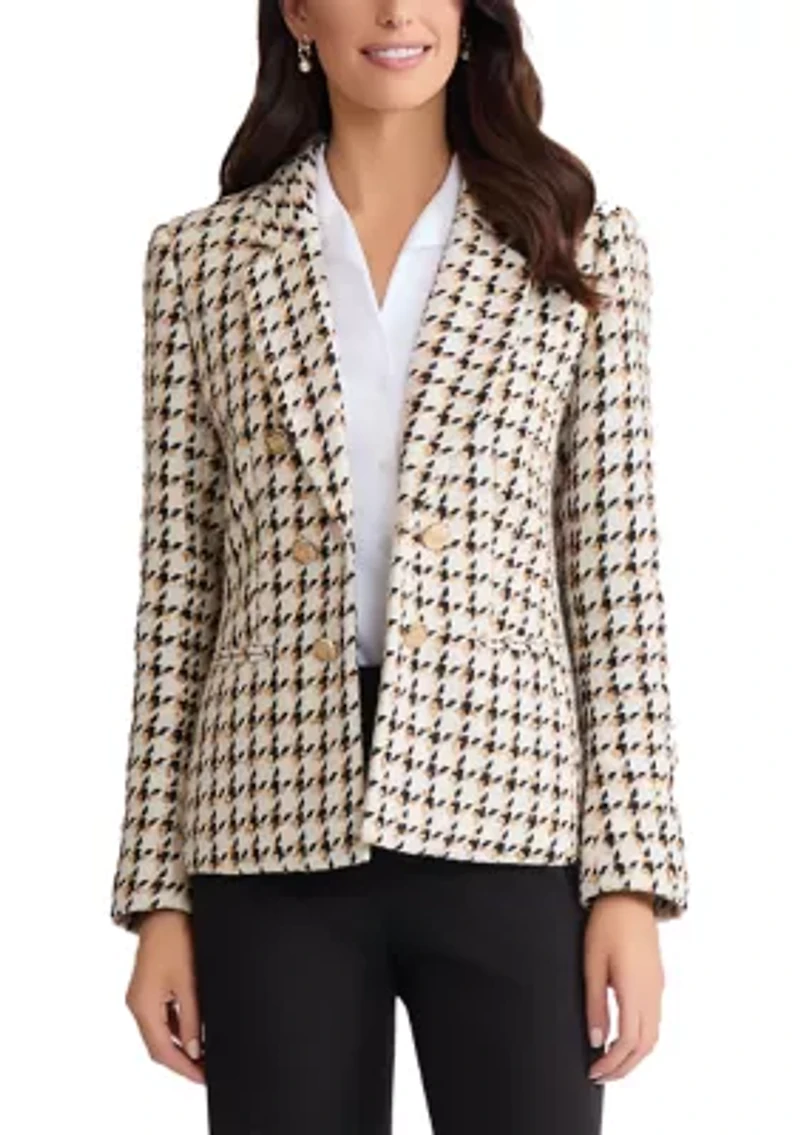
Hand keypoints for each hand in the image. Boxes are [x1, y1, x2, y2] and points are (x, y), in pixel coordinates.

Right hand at [124, 910, 204, 1083]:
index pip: (162, 1050)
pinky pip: (162, 1016)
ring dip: (180, 1045)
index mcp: (143, 1006)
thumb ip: (192, 1020)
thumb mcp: (189, 983)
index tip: (202, 1078)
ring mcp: (142, 996)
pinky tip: (195, 1030)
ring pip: (160, 1032)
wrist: (166, 910)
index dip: (183, 1068)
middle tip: (205, 1070)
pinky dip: (177, 1028)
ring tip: (204, 1055)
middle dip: (182, 1060)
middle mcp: (138, 1004)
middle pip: (158, 1045)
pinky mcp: (149, 987)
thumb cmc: (176, 939)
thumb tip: (195, 1050)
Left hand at [584, 891, 663, 1083]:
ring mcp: (657, 988)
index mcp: (635, 991)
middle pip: (645, 1046)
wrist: (631, 897)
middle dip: (624, 1067)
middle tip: (600, 1075)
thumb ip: (595, 1004)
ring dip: (634, 1055)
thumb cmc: (607, 925)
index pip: (628, 1043)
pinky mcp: (656, 981)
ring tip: (610, 1062)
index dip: (612, 1064)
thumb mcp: (593, 964)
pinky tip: (623, 1037)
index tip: (593, 1072)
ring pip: (653, 1036)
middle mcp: (652, 994)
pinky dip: (640, 1039)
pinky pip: (654, 1020)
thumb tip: (596, 1040)